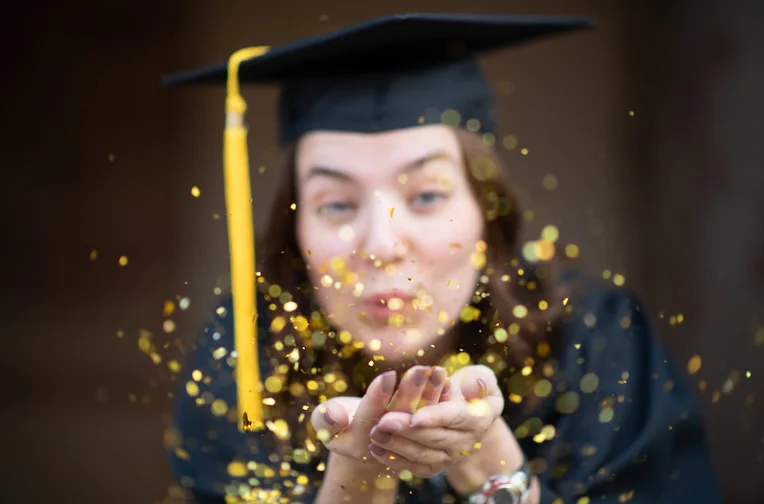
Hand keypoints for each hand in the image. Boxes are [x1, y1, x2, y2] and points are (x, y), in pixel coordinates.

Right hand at [310, 365, 447, 464]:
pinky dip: (440, 399)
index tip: (388, 376)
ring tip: (437, 370)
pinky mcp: (420, 433)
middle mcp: (386, 442)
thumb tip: (334, 414)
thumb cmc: (338, 425)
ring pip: (420, 416)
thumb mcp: (324, 424)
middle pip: (400, 416)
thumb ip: (325, 419)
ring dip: (430, 394)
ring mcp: (405, 440)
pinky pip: (433, 417)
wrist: (362, 443)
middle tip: (421, 370)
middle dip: (411, 392)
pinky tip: (445, 379)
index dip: (378, 397)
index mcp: (359, 441)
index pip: (370, 417)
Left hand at [368, 365, 504, 477]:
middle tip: (383, 422)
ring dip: (397, 445)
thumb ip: (479, 380)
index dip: (435, 417)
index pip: (455, 418)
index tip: (414, 417)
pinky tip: (376, 449)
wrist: (467, 409)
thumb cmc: (471, 385)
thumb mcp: (480, 376)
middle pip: (435, 438)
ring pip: (422, 455)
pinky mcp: (434, 465)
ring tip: (375, 433)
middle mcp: (465, 442)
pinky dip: (394, 460)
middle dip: (407, 431)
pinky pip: (414, 467)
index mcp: (478, 419)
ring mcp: (449, 457)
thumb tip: (475, 387)